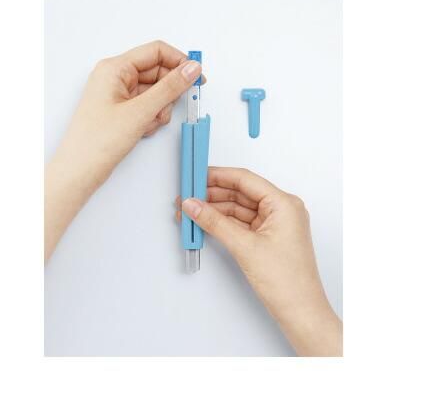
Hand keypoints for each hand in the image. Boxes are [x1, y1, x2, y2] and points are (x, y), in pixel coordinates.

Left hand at [45, 40, 202, 260]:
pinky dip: (152, 117)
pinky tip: (144, 129)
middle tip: (176, 105)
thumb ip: (170, 87)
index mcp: (114, 68)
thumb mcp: (140, 111)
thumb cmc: (96, 141)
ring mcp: (118, 95)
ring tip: (150, 122)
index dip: (179, 61)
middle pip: (157, 72)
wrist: (79, 172)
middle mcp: (115, 78)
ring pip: (154, 92)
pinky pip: (147, 106)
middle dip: (168, 91)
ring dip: (160, 107)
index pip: (155, 51)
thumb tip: (191, 69)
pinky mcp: (121, 111)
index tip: (197, 75)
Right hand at [177, 167, 341, 355]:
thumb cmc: (287, 282)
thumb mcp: (245, 247)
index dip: (218, 176)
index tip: (196, 175)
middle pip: (240, 193)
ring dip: (214, 209)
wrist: (300, 313)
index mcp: (284, 203)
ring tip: (190, 210)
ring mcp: (274, 224)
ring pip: (238, 208)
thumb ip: (215, 222)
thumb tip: (194, 205)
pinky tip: (204, 221)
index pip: (245, 180)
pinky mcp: (266, 237)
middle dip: (212, 194)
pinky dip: (222, 222)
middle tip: (188, 194)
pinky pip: (240, 222)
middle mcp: (281, 209)